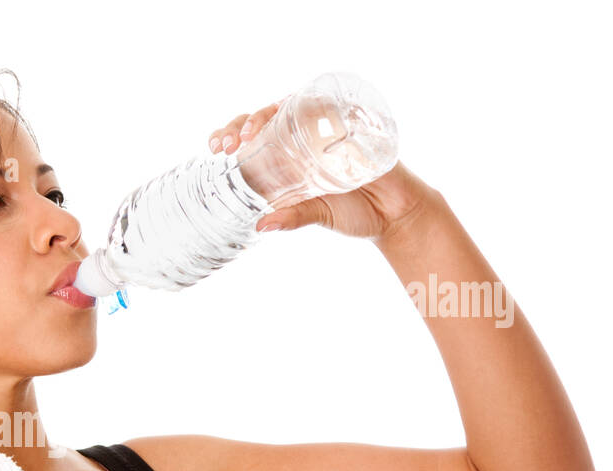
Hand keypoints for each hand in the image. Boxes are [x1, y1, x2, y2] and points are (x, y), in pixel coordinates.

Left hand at [208, 99, 439, 242]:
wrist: (396, 212)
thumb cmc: (354, 213)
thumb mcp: (318, 215)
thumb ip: (292, 218)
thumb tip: (260, 225)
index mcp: (287, 157)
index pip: (252, 138)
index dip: (231, 136)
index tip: (216, 148)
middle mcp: (302, 138)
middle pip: (265, 117)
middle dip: (242, 125)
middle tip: (230, 144)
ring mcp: (326, 128)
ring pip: (291, 106)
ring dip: (268, 114)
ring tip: (253, 133)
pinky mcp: (352, 123)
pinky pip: (332, 104)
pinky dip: (315, 104)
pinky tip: (298, 110)